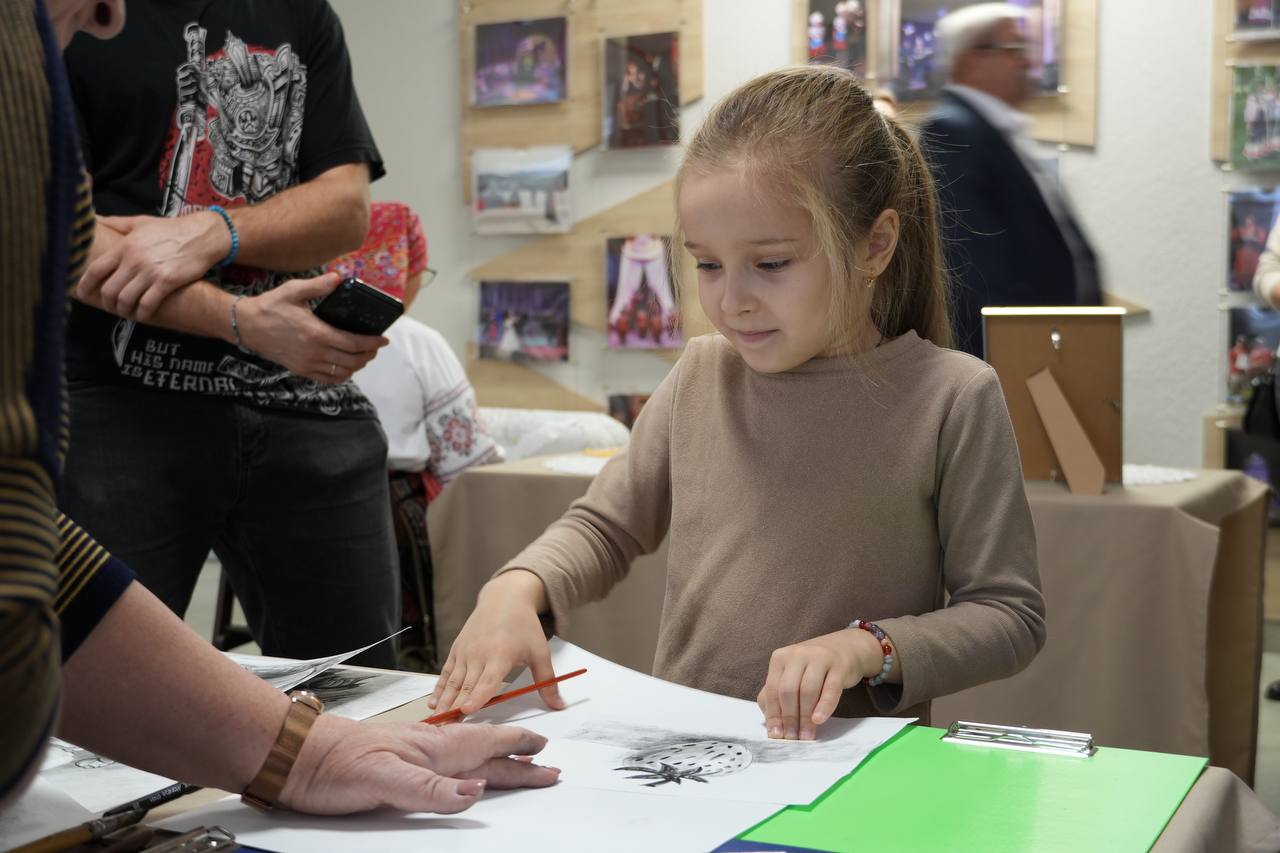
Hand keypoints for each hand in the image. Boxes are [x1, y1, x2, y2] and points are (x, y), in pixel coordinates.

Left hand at [78, 212, 229, 320]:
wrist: (202, 235)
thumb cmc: (171, 229)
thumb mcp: (141, 222)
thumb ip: (117, 223)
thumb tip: (95, 218)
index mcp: (125, 246)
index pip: (95, 270)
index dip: (85, 285)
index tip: (82, 294)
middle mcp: (134, 260)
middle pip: (109, 290)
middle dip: (107, 302)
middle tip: (110, 306)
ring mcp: (150, 272)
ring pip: (126, 300)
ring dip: (124, 310)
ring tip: (126, 311)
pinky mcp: (167, 282)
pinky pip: (148, 304)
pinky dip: (142, 314)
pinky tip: (143, 314)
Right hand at [237, 273, 387, 383]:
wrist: (246, 325)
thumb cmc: (270, 306)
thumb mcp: (294, 290)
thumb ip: (319, 285)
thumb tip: (339, 278)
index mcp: (317, 333)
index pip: (354, 343)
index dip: (372, 343)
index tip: (383, 340)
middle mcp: (314, 353)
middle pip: (352, 360)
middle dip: (369, 354)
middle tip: (375, 346)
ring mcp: (307, 364)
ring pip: (343, 372)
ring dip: (357, 365)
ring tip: (364, 355)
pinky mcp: (300, 370)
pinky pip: (328, 379)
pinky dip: (342, 375)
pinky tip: (346, 366)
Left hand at [279, 716, 559, 814]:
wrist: (294, 755)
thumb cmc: (332, 763)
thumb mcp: (383, 778)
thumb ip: (430, 787)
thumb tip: (475, 791)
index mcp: (433, 749)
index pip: (488, 747)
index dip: (519, 750)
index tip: (546, 756)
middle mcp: (428, 750)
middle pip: (485, 754)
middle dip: (519, 759)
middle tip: (547, 766)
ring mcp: (413, 756)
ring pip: (467, 758)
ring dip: (497, 761)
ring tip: (518, 762)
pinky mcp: (396, 767)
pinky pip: (445, 768)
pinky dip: (466, 769)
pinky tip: (461, 773)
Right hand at [427, 570, 564, 715]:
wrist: (504, 598)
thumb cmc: (523, 625)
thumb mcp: (540, 651)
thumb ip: (547, 681)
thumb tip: (559, 705)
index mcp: (500, 654)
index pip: (488, 680)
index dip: (477, 696)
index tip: (467, 710)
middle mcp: (479, 653)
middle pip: (466, 685)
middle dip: (455, 707)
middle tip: (447, 728)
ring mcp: (465, 651)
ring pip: (453, 681)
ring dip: (444, 701)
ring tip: (437, 721)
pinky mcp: (457, 649)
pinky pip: (446, 672)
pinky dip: (439, 688)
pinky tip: (433, 703)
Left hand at [756, 628, 882, 740]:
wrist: (844, 648)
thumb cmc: (813, 667)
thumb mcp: (791, 675)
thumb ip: (777, 694)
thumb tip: (771, 723)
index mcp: (780, 658)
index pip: (772, 690)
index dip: (773, 715)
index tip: (776, 735)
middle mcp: (797, 655)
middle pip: (788, 690)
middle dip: (789, 718)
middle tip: (792, 738)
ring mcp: (818, 658)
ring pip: (807, 690)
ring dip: (805, 717)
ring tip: (807, 735)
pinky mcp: (838, 665)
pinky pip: (830, 688)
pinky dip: (824, 706)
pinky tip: (819, 720)